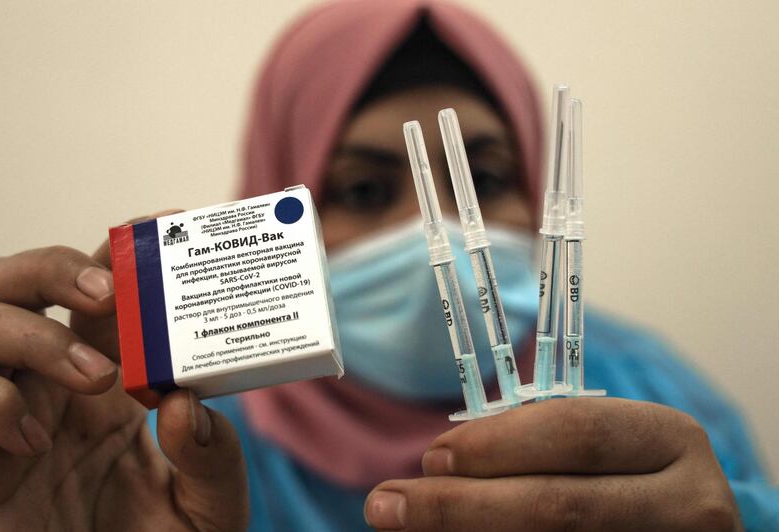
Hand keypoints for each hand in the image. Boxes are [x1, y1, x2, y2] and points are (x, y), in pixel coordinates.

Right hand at [0, 236, 247, 528]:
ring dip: (29, 332)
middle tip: (108, 291)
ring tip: (96, 376)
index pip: (100, 293)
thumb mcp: (207, 507)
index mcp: (108, 381)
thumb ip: (214, 459)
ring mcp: (2, 412)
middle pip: (20, 282)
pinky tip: (33, 443)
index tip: (165, 223)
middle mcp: (48, 384)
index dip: (122, 253)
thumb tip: (185, 406)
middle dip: (56, 267)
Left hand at [365, 398, 740, 530]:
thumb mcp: (596, 447)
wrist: (673, 524)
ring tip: (406, 527)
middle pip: (559, 507)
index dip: (496, 444)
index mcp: (671, 439)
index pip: (576, 432)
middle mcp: (691, 504)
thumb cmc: (620, 475)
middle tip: (388, 505)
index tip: (430, 457)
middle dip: (461, 506)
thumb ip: (532, 445)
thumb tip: (435, 468)